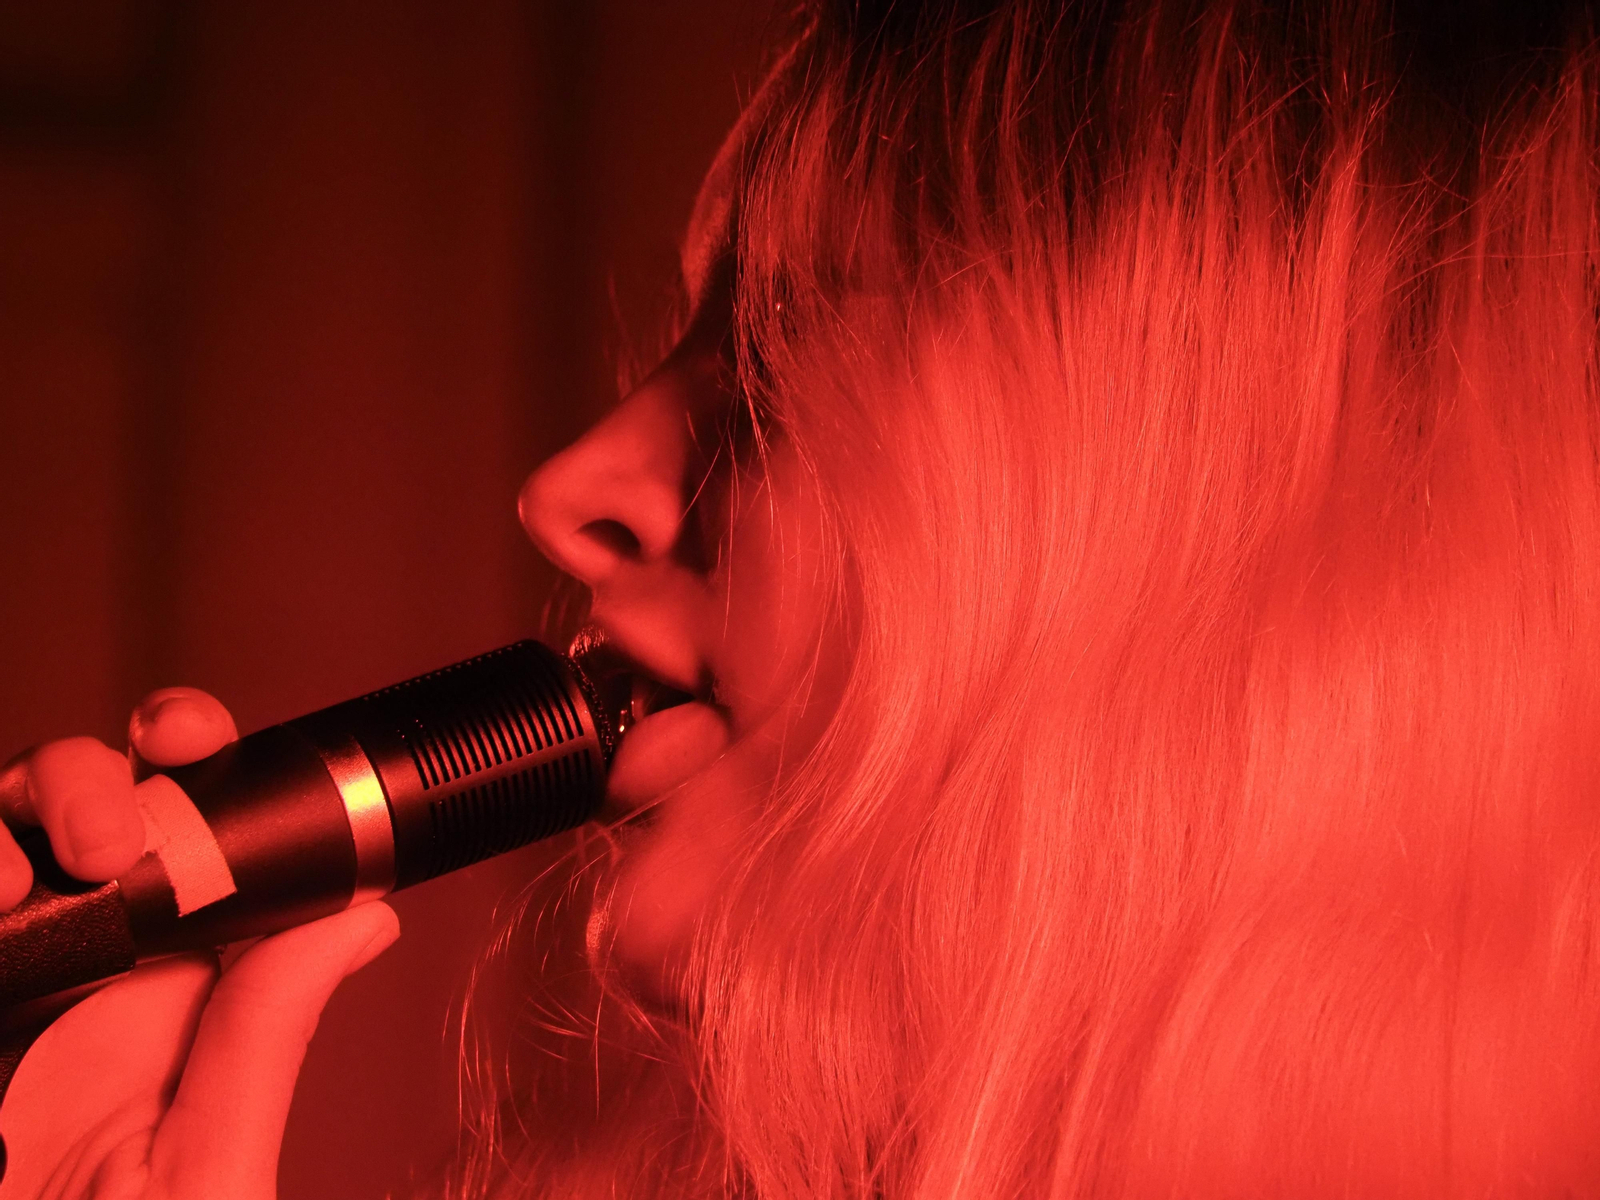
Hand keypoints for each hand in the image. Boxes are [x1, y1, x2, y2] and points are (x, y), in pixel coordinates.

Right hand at [0, 690, 399, 1198]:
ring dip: (18, 816)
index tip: (194, 740)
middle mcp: (90, 973)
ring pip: (7, 840)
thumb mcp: (202, 1166)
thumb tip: (372, 911)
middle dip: (99, 778)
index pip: (201, 837)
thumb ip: (268, 1034)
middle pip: (92, 810)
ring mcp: (14, 980)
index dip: (199, 763)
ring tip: (29, 880)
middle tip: (113, 835)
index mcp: (182, 988)